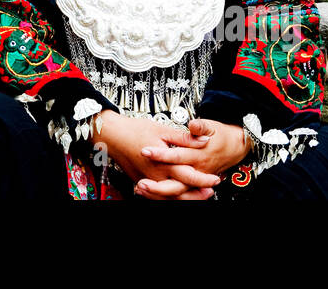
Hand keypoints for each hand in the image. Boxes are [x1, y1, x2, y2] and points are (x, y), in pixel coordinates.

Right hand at [93, 112, 220, 199]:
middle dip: (197, 194)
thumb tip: (203, 140)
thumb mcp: (162, 129)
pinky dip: (169, 198)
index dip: (203, 179)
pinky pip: (158, 196)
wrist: (112, 135)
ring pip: (169, 197)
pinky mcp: (142, 181)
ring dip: (185, 198)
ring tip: (198, 196)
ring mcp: (148, 181)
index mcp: (163, 162)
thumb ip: (184, 138)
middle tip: (210, 192)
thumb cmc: (135, 130)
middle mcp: (156, 175)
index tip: (215, 178)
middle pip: (181, 191)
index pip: (188, 176)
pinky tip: (177, 196)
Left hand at [135, 118, 252, 198]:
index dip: (160, 154)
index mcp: (199, 155)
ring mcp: (196, 180)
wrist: (234, 147)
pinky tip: (149, 192)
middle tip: (141, 182)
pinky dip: (164, 195)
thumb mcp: (212, 126)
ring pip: (177, 192)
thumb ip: (201, 126)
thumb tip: (193, 124)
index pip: (177, 156)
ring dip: (158, 192)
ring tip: (140, 188)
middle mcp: (197, 170)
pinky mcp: (194, 184)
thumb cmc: (220, 136)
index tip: (144, 150)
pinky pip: (179, 195)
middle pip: (176, 182)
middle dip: (157, 185)